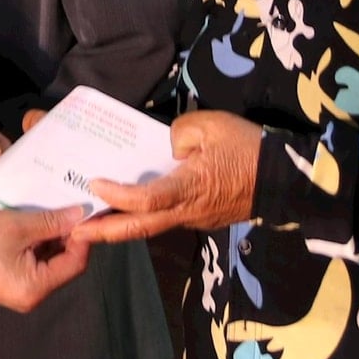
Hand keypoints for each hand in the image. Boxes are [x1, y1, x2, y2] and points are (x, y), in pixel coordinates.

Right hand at [0, 206, 91, 310]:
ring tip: (48, 210)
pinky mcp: (1, 282)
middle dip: (65, 235)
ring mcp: (13, 291)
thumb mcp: (17, 225)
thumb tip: (80, 215)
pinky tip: (28, 221)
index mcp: (35, 289)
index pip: (75, 263)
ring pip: (43, 261)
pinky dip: (31, 243)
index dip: (82, 236)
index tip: (84, 212)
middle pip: (61, 264)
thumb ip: (52, 222)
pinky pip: (27, 263)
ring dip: (47, 237)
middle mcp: (28, 297)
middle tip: (68, 207)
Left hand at [72, 109, 261, 242]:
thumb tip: (161, 145)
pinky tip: (122, 211)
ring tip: (89, 223)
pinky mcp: (199, 218)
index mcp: (190, 188)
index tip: (94, 185)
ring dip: (119, 228)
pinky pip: (164, 221)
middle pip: (140, 228)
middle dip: (104, 233)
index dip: (118, 196)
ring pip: (150, 227)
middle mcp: (188, 211)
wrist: (285, 178)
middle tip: (73, 233)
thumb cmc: (247, 147)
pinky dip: (139, 219)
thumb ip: (177, 133)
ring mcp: (194, 219)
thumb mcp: (210, 125)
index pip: (147, 200)